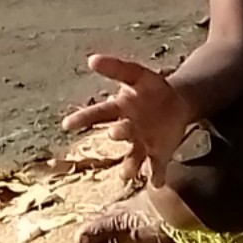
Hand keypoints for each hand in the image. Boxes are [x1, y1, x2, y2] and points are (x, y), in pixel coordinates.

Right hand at [64, 54, 196, 181]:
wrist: (176, 103)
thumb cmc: (152, 89)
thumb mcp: (137, 74)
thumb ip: (116, 67)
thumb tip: (91, 59)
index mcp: (119, 109)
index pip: (98, 113)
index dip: (82, 119)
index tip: (67, 125)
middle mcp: (127, 130)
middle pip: (119, 133)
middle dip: (118, 133)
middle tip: (115, 133)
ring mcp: (143, 144)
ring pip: (132, 158)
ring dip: (129, 166)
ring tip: (126, 173)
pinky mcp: (160, 154)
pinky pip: (156, 167)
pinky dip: (156, 176)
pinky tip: (155, 182)